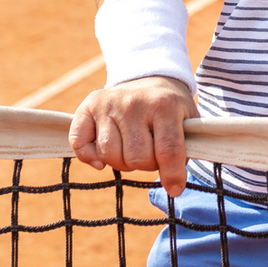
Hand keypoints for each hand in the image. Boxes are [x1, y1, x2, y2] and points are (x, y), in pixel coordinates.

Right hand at [70, 76, 198, 196]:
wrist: (150, 76)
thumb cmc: (170, 107)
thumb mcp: (188, 120)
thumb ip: (185, 149)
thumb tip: (174, 186)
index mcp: (165, 105)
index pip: (168, 149)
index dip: (172, 174)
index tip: (175, 189)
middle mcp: (135, 103)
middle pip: (137, 158)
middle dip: (146, 165)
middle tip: (150, 153)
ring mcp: (109, 103)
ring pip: (110, 155)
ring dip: (122, 162)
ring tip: (131, 150)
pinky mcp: (89, 105)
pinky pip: (79, 142)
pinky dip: (88, 157)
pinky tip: (100, 160)